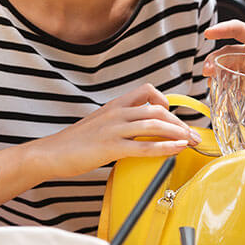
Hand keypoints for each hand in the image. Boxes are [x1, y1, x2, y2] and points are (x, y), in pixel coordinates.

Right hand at [43, 84, 199, 177]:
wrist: (50, 153)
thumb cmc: (75, 143)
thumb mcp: (100, 124)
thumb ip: (120, 122)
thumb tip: (141, 129)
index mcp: (115, 105)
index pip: (147, 91)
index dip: (166, 101)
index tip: (175, 115)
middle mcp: (116, 113)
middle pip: (157, 110)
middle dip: (180, 122)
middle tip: (194, 135)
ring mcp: (114, 129)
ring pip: (154, 125)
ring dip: (177, 133)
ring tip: (191, 142)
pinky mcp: (110, 147)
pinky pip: (144, 146)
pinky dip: (165, 147)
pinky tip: (177, 150)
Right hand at [203, 20, 244, 194]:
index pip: (240, 30)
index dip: (223, 29)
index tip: (208, 33)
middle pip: (228, 49)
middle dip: (214, 57)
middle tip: (206, 71)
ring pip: (226, 63)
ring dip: (214, 71)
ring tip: (209, 83)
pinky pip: (229, 78)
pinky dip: (221, 83)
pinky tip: (216, 91)